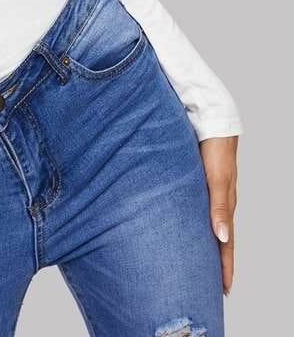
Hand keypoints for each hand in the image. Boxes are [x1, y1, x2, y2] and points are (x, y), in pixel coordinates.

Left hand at [199, 135, 238, 296]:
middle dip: (215, 263)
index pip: (226, 244)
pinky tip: (184, 230)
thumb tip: (222, 237)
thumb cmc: (215, 148)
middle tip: (208, 287)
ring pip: (205, 225)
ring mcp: (206, 192)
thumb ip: (218, 206)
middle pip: (218, 239)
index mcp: (224, 205)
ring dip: (204, 245)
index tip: (224, 290)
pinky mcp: (195, 183)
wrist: (210, 120)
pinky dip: (194, 226)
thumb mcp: (217, 178)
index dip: (225, 267)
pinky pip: (196, 210)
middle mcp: (216, 202)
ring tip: (197, 265)